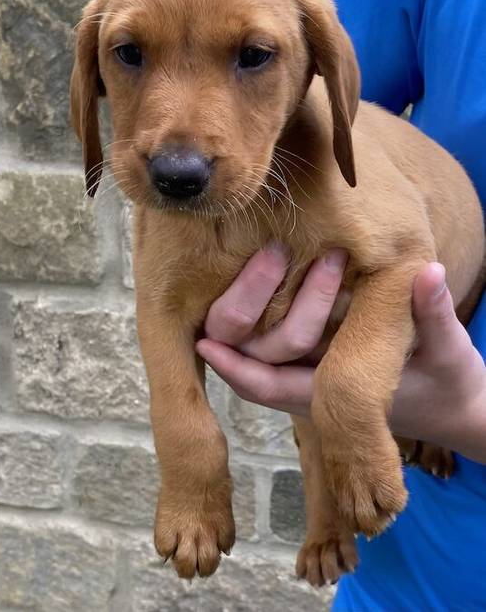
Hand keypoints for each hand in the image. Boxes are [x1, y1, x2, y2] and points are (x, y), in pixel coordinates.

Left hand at [196, 247, 485, 462]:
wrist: (459, 405)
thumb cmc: (451, 385)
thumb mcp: (447, 351)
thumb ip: (433, 315)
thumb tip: (426, 270)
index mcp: (335, 396)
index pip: (270, 388)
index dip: (235, 368)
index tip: (205, 340)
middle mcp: (316, 384)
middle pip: (258, 365)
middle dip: (241, 328)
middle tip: (237, 272)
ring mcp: (320, 369)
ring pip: (268, 350)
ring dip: (257, 311)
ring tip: (260, 259)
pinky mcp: (328, 353)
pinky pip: (289, 338)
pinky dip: (275, 310)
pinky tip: (269, 275)